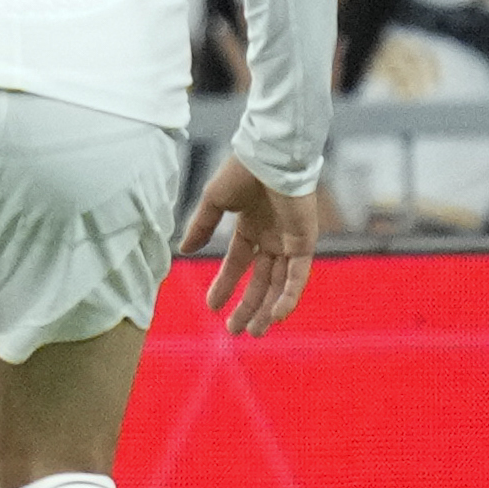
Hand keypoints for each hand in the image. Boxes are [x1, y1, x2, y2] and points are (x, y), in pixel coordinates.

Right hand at [181, 154, 318, 337]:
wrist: (270, 155)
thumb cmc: (242, 171)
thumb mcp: (214, 201)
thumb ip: (201, 226)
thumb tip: (184, 250)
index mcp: (251, 226)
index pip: (237, 263)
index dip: (224, 285)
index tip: (211, 307)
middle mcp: (271, 237)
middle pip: (260, 280)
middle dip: (247, 306)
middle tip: (234, 330)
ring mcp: (289, 241)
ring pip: (279, 284)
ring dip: (267, 309)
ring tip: (253, 332)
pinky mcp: (304, 242)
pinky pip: (298, 276)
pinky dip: (288, 296)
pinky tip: (276, 316)